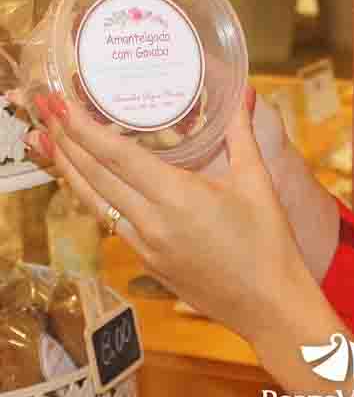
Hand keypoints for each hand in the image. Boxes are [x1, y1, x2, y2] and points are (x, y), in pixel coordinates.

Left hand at [28, 87, 314, 343]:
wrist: (266, 303)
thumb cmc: (268, 241)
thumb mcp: (257, 182)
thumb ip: (241, 135)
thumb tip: (244, 93)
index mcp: (177, 197)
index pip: (117, 156)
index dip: (83, 128)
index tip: (61, 103)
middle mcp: (151, 222)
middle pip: (95, 176)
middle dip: (65, 140)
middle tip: (43, 108)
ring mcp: (144, 245)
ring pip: (95, 201)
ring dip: (68, 169)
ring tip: (45, 141)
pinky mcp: (147, 260)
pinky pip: (111, 221)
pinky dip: (93, 195)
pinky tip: (88, 182)